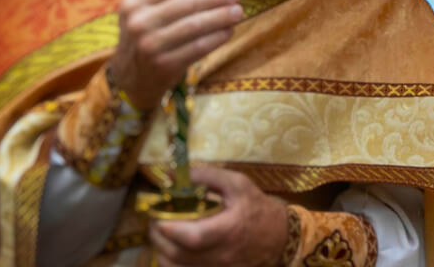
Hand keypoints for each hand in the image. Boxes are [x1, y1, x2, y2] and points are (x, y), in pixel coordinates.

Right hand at [105, 0, 241, 108]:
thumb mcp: (135, 6)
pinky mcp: (165, 65)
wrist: (130, 77)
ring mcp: (151, 45)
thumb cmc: (141, 33)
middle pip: (186, 4)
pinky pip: (199, 47)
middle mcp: (139, 23)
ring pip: (195, 25)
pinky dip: (218, 37)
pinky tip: (229, 30)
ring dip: (221, 16)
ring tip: (238, 11)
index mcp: (132, 3)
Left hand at [150, 165, 288, 266]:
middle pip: (177, 255)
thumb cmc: (256, 207)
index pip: (192, 237)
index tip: (159, 215)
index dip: (169, 228)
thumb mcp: (238, 184)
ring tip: (163, 236)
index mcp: (229, 229)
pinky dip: (173, 263)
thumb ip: (207, 176)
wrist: (278, 236)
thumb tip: (173, 174)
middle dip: (158, 238)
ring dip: (162, 252)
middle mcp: (222, 255)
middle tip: (156, 222)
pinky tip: (174, 250)